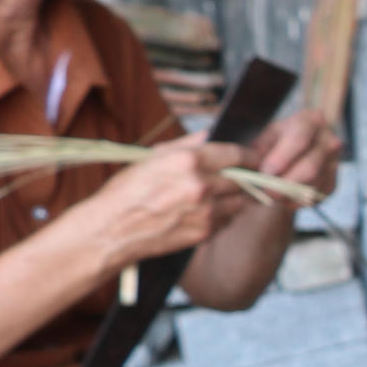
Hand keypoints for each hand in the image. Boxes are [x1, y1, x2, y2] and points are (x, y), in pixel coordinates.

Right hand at [66, 137, 242, 271]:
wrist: (111, 229)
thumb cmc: (126, 191)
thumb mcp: (152, 158)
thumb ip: (186, 145)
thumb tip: (211, 134)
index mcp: (188, 161)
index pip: (236, 154)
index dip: (250, 155)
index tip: (254, 156)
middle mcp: (201, 185)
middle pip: (243, 179)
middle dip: (244, 177)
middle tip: (240, 176)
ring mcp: (205, 211)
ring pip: (240, 202)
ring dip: (234, 197)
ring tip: (218, 194)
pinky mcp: (204, 232)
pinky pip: (228, 220)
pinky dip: (224, 215)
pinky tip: (206, 211)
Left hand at [241, 110, 344, 206]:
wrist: (299, 150)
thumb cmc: (279, 141)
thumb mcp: (265, 139)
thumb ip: (258, 152)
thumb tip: (249, 167)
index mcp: (311, 121)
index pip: (300, 139)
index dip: (281, 158)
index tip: (266, 172)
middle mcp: (329, 140)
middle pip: (310, 166)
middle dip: (286, 182)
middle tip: (267, 191)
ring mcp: (334, 163)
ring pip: (313, 185)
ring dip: (290, 194)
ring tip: (271, 195)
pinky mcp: (332, 183)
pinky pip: (315, 197)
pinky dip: (297, 201)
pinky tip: (283, 197)